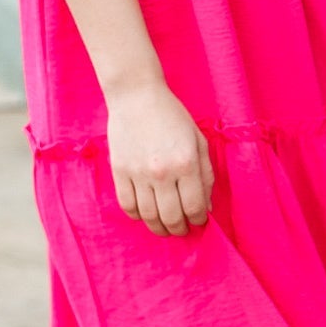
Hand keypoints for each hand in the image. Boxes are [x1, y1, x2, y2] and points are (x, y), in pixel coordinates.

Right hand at [105, 78, 214, 235]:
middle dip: (180, 229)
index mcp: (186, 163)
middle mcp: (162, 172)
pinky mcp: (119, 171)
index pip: (195, 207)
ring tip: (165, 227)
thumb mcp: (198, 141)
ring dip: (159, 227)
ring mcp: (138, 173)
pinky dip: (137, 216)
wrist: (137, 97)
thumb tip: (206, 207)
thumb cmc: (172, 117)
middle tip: (182, 229)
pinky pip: (127, 205)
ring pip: (149, 216)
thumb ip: (205, 175)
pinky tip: (145, 214)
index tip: (199, 220)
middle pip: (172, 217)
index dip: (199, 220)